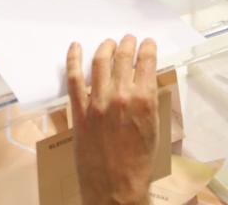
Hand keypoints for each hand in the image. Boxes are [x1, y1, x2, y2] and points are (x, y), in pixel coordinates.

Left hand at [67, 36, 157, 204]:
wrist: (116, 188)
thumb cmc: (139, 164)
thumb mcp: (154, 129)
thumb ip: (147, 102)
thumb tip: (144, 83)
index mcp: (144, 100)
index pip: (146, 62)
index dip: (147, 48)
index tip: (147, 43)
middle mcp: (121, 96)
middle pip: (123, 57)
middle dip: (128, 44)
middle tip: (129, 39)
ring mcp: (97, 102)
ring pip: (100, 62)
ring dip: (106, 48)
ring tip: (109, 43)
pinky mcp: (80, 111)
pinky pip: (74, 79)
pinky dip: (73, 59)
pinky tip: (75, 47)